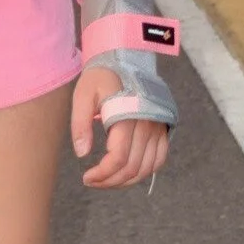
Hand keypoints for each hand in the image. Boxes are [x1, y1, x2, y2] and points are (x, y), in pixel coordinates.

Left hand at [70, 65, 169, 188]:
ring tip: (106, 181)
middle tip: (92, 182)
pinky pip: (159, 160)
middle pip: (133, 167)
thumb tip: (82, 154)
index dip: (103, 174)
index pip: (119, 157)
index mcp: (127, 117)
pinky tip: (126, 174)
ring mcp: (158, 128)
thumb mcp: (83, 96)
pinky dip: (144, 172)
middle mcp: (147, 125)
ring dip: (127, 181)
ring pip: (147, 168)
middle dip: (111, 181)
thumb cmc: (100, 78)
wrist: (125, 61)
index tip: (86, 178)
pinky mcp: (163, 130)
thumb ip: (80, 124)